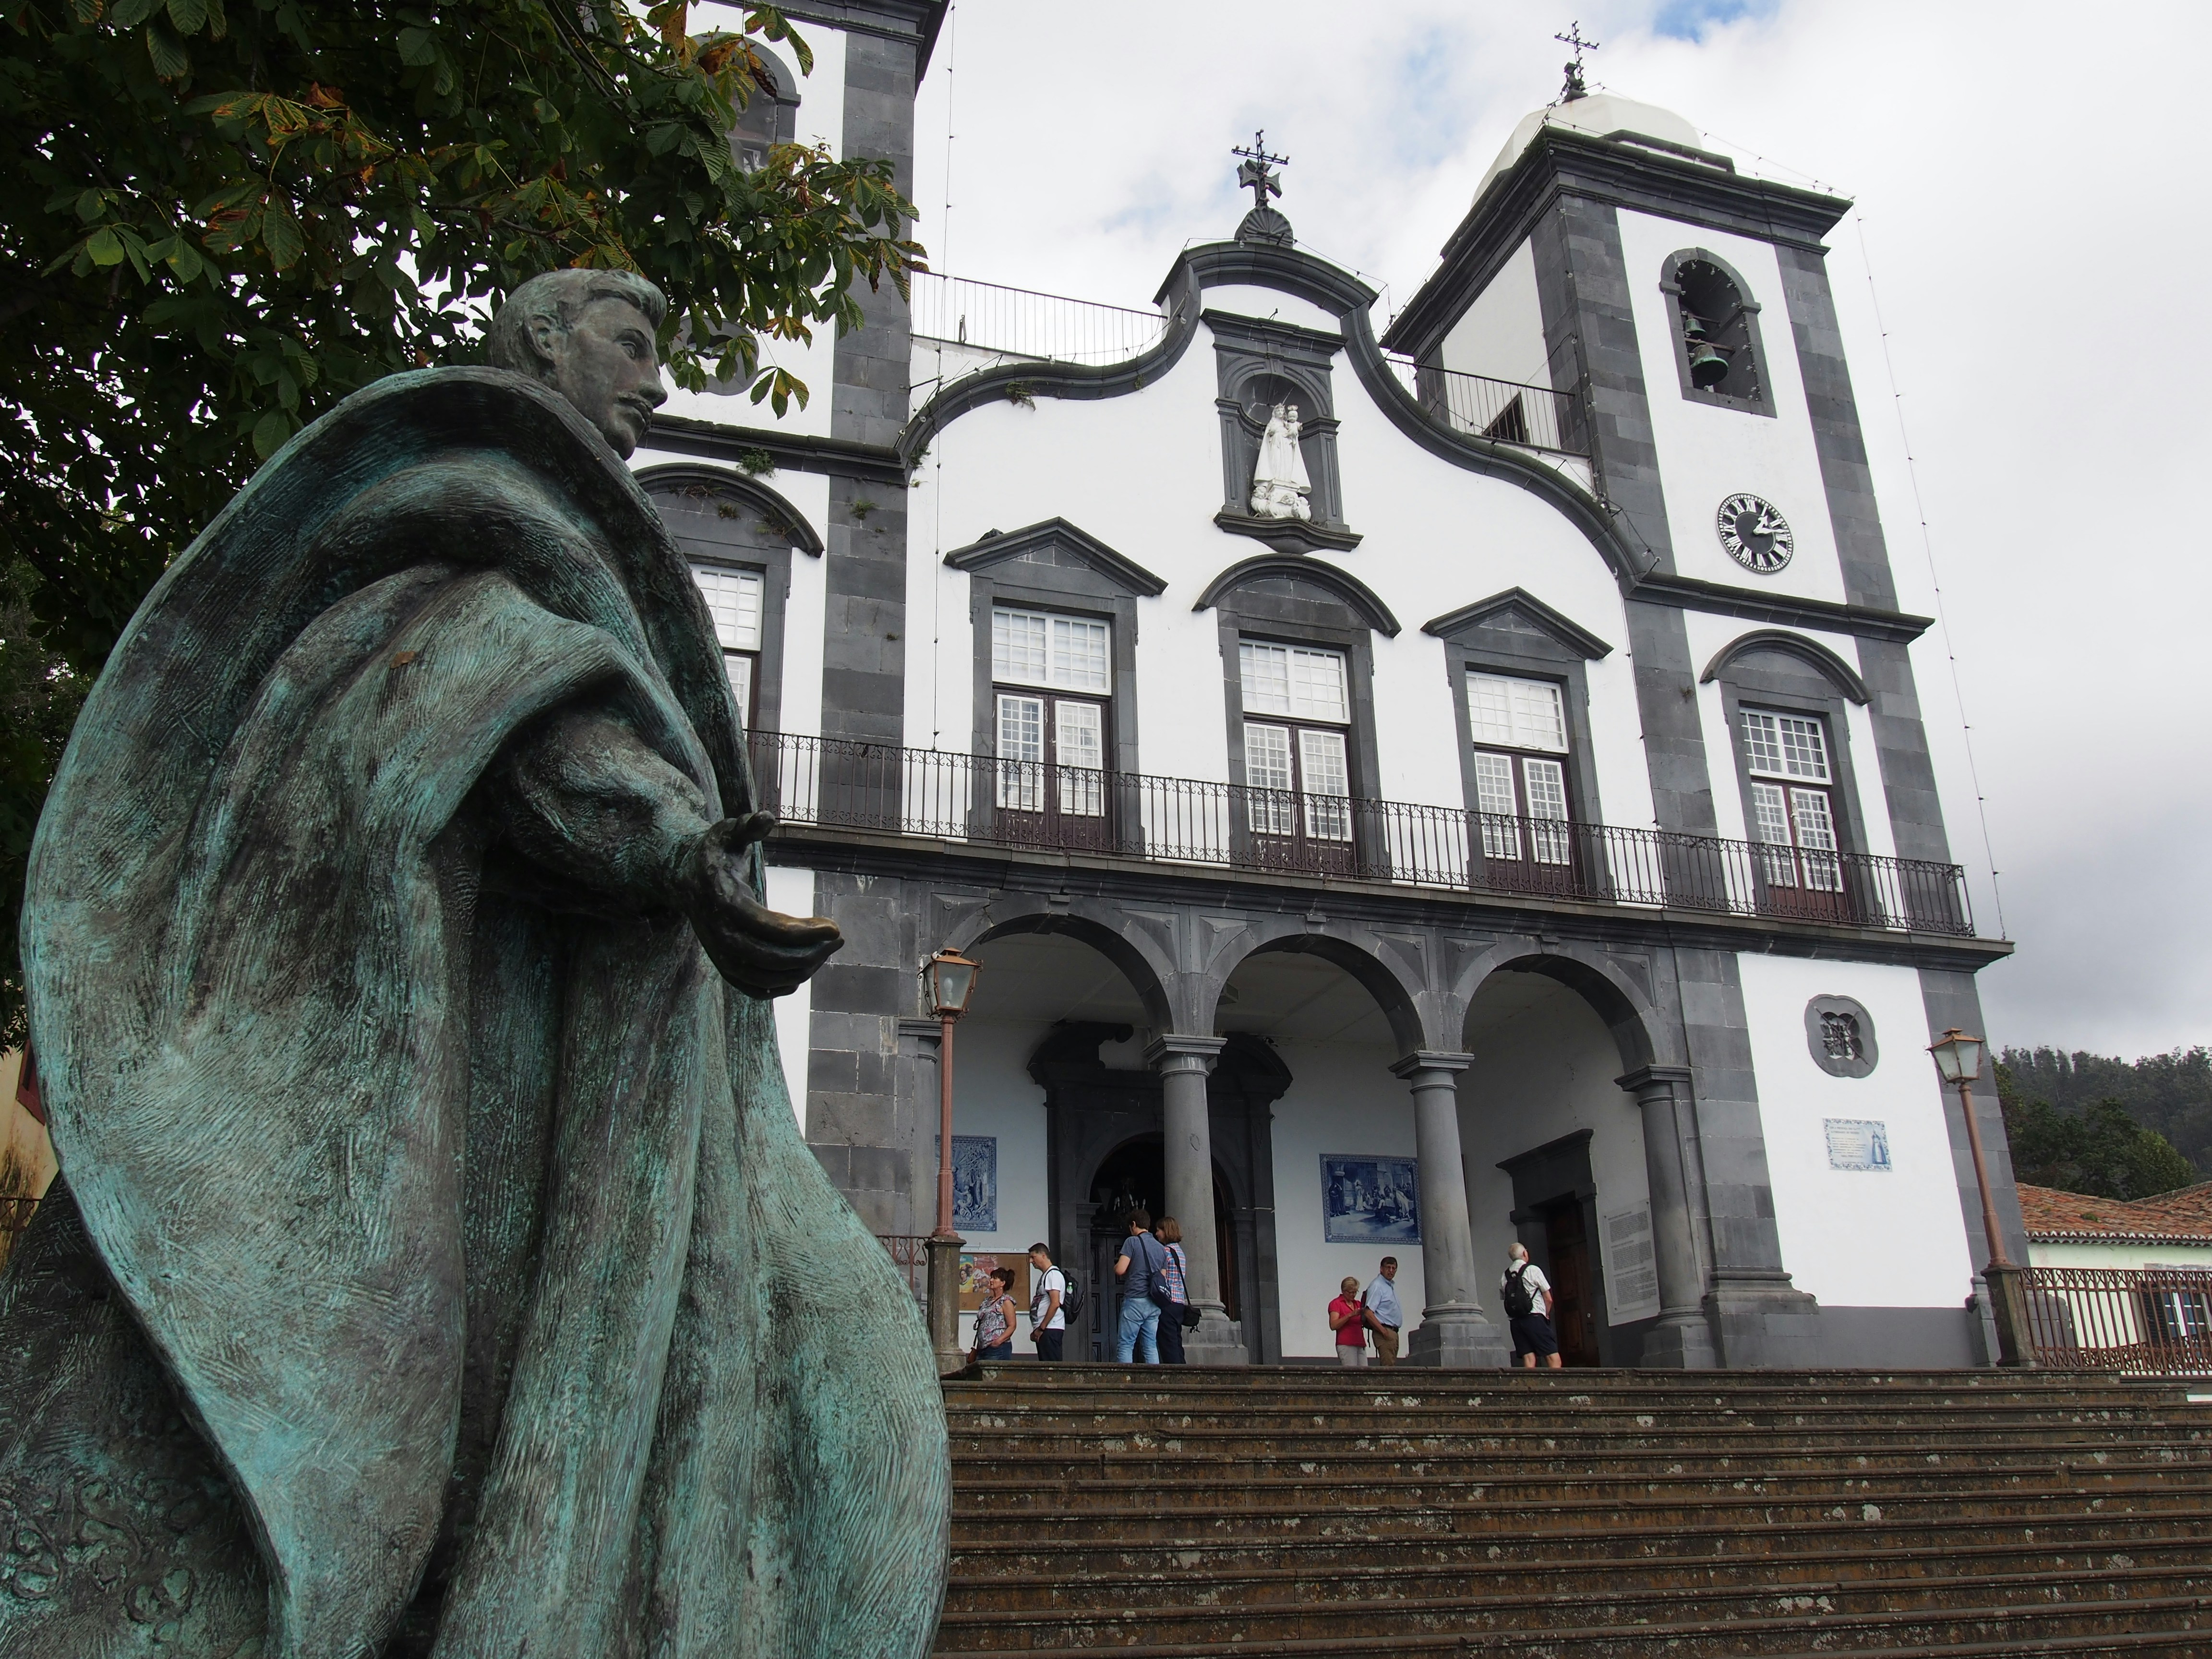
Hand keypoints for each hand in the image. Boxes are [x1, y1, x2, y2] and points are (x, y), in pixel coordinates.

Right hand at [678, 812, 842, 997]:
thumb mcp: (727, 831)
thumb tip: (766, 817)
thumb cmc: (713, 851)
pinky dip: (777, 988)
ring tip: (826, 951)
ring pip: (762, 977)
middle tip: (838, 939)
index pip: (768, 927)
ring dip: (799, 971)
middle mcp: (719, 933)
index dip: (804, 933)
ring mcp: (718, 953)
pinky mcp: (721, 964)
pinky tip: (801, 975)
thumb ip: (747, 825)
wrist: (682, 876)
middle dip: (809, 954)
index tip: (836, 927)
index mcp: (724, 902)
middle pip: (768, 958)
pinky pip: (750, 988)